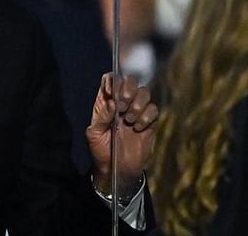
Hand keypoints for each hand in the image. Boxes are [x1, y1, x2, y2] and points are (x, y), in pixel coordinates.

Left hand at [86, 73, 157, 195]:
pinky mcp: (149, 122)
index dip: (113, 80)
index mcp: (105, 102)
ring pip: (145, 92)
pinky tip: (137, 128)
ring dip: (138, 104)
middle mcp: (122, 103)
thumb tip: (111, 103)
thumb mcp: (94, 134)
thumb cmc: (101, 150)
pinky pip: (154, 110)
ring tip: (128, 120)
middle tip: (122, 105)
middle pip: (130, 81)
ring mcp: (136, 111)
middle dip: (128, 89)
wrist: (117, 169)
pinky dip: (146, 117)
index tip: (112, 92)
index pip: (111, 79)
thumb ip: (101, 117)